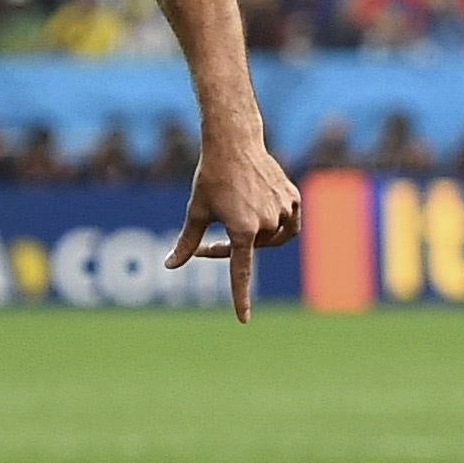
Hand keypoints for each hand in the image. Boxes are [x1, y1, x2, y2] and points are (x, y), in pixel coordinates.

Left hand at [164, 127, 302, 321]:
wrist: (235, 142)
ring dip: (257, 236)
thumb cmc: (211, 176)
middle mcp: (266, 222)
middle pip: (252, 250)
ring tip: (241, 215)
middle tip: (215, 235)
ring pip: (272, 239)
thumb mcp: (196, 211)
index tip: (243, 319)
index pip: (240, 272)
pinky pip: (289, 224)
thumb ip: (187, 243)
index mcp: (241, 229)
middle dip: (234, 245)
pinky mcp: (293, 200)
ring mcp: (283, 211)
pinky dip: (278, 225)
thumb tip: (170, 266)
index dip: (240, 297)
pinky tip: (265, 213)